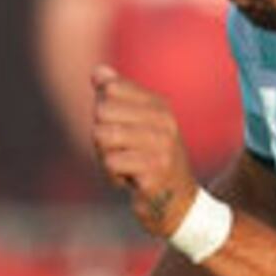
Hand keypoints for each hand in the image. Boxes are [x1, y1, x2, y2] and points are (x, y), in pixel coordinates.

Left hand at [90, 68, 199, 239]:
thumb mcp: (138, 125)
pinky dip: (113, 176)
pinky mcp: (154, 172)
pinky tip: (131, 183)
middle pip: (101, 112)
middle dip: (102, 137)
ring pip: (102, 136)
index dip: (104, 113)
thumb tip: (97, 71)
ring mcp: (161, 147)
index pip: (110, 89)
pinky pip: (110, 162)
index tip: (122, 131)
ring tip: (125, 167)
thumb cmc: (151, 162)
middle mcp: (164, 122)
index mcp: (160, 106)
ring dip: (105, 157)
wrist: (178, 204)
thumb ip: (117, 96)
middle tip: (122, 154)